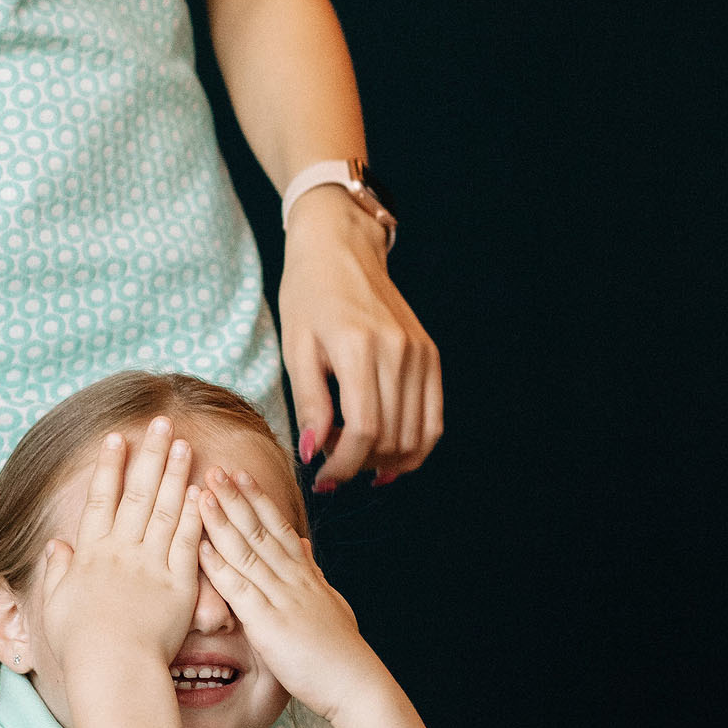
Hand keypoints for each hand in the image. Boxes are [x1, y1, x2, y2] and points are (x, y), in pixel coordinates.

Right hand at [38, 419, 205, 682]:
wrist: (112, 668)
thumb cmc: (80, 645)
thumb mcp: (57, 605)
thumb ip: (57, 572)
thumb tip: (57, 545)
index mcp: (92, 554)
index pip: (102, 500)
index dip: (109, 466)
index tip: (116, 438)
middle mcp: (122, 551)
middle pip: (138, 493)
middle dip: (150, 455)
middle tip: (161, 423)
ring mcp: (152, 565)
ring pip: (166, 510)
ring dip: (176, 474)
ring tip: (185, 444)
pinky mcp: (180, 584)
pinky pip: (189, 543)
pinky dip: (195, 515)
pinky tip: (202, 491)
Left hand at [195, 467, 390, 723]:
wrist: (356, 684)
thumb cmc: (341, 652)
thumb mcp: (331, 603)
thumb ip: (313, 573)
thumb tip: (306, 547)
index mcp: (306, 575)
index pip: (278, 527)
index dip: (257, 498)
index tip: (239, 473)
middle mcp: (294, 579)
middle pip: (260, 529)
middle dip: (235, 497)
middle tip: (213, 469)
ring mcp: (281, 599)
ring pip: (247, 551)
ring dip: (222, 521)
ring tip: (202, 493)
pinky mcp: (269, 624)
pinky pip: (240, 590)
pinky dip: (219, 567)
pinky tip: (201, 547)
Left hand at [278, 188, 443, 489]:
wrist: (342, 248)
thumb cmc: (308, 296)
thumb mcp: (296, 348)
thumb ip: (309, 403)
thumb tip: (314, 455)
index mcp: (358, 347)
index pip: (362, 430)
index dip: (342, 466)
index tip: (322, 479)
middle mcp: (398, 351)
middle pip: (389, 438)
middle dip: (358, 465)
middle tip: (329, 463)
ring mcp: (420, 354)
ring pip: (414, 435)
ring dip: (384, 460)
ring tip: (353, 456)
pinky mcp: (430, 355)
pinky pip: (432, 419)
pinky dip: (414, 447)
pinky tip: (387, 459)